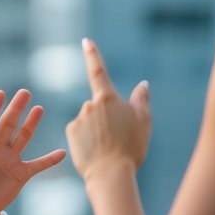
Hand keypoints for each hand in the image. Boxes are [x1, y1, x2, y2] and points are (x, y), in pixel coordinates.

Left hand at [0, 88, 66, 214]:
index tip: (0, 93)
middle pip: (6, 124)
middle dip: (15, 109)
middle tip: (24, 92)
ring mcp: (9, 160)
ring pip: (21, 137)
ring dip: (30, 123)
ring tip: (39, 108)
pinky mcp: (20, 174)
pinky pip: (38, 165)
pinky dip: (49, 160)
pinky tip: (61, 153)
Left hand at [65, 38, 150, 183]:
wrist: (111, 174)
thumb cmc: (131, 147)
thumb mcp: (144, 121)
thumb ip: (142, 100)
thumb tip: (143, 84)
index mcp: (108, 98)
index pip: (99, 71)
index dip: (92, 55)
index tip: (85, 41)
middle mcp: (90, 104)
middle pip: (100, 105)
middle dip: (107, 117)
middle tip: (120, 137)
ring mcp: (79, 118)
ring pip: (90, 119)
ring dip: (98, 129)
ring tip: (109, 147)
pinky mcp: (70, 132)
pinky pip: (81, 131)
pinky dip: (87, 139)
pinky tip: (95, 151)